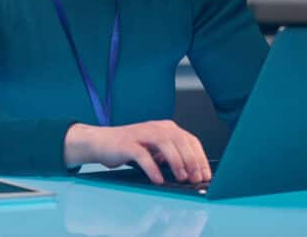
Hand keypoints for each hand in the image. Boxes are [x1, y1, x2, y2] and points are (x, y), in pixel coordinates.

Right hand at [64, 120, 210, 183]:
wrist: (101, 142)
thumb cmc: (129, 148)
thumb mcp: (155, 150)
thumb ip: (171, 156)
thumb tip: (191, 174)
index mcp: (165, 127)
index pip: (190, 139)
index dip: (200, 157)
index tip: (205, 174)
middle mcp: (155, 127)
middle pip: (180, 140)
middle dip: (191, 160)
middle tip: (195, 178)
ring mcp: (141, 134)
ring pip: (164, 143)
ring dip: (176, 161)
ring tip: (181, 178)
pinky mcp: (127, 143)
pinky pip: (142, 155)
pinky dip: (152, 168)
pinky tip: (158, 179)